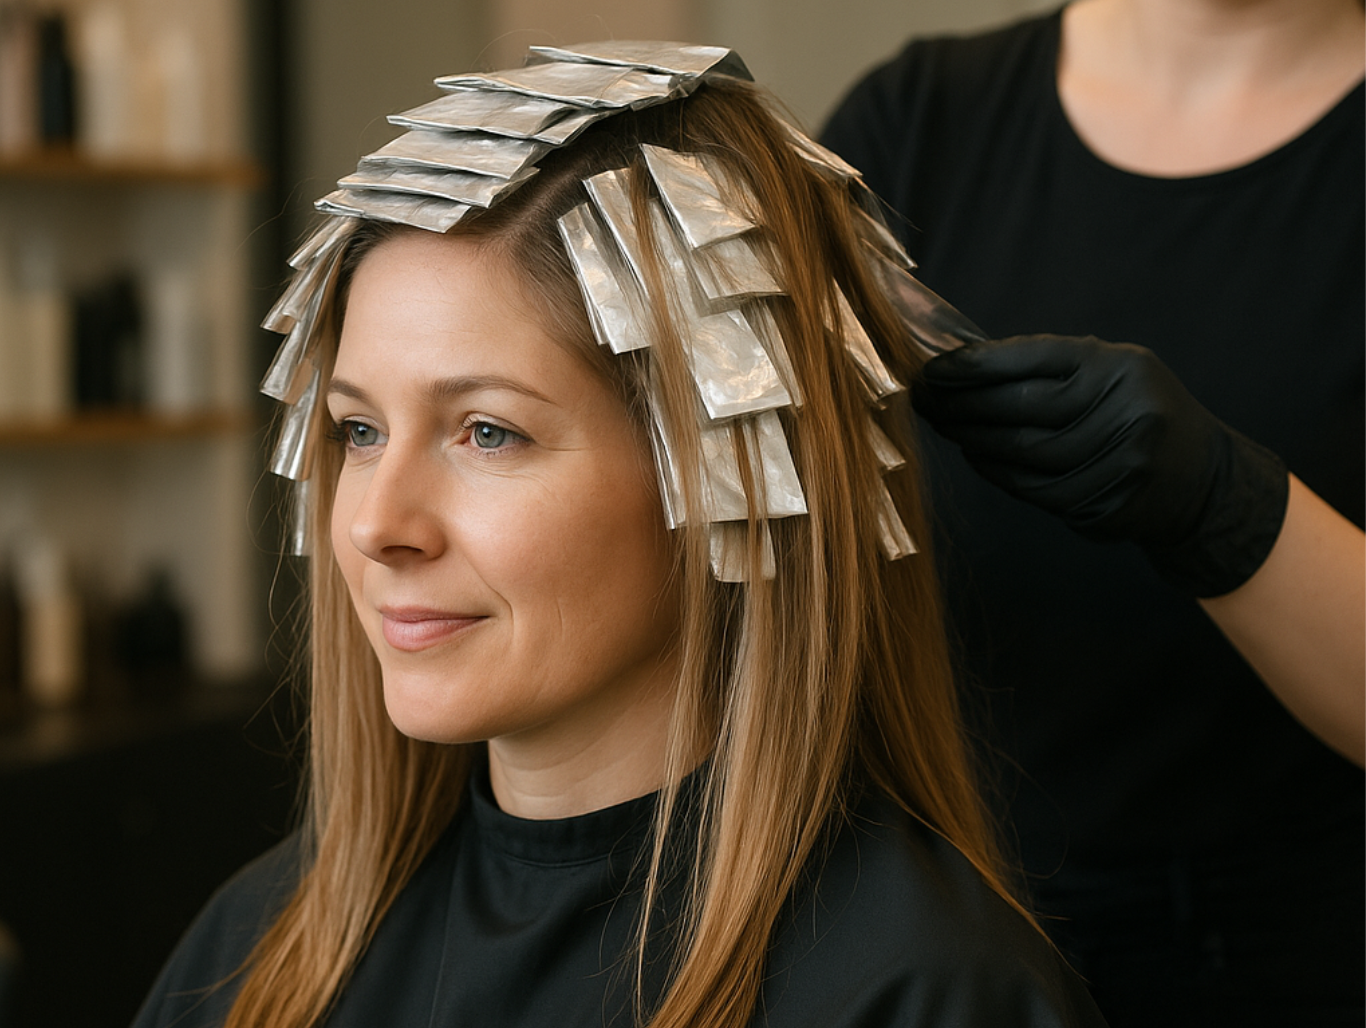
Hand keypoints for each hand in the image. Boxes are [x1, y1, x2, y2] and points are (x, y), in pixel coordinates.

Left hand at [915, 334, 1288, 595]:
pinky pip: (1036, 490)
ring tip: (945, 426)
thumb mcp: (1110, 372)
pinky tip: (977, 457)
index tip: (934, 369)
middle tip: (924, 399)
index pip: (1033, 359)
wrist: (1200, 479)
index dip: (975, 365)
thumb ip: (1049, 369)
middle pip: (1023, 408)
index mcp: (1119, 367)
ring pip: (1025, 454)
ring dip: (974, 441)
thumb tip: (964, 366)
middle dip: (964, 404)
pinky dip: (999, 473)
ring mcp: (1120, 462)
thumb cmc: (1135, 413)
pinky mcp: (1108, 503)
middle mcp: (1125, 410)